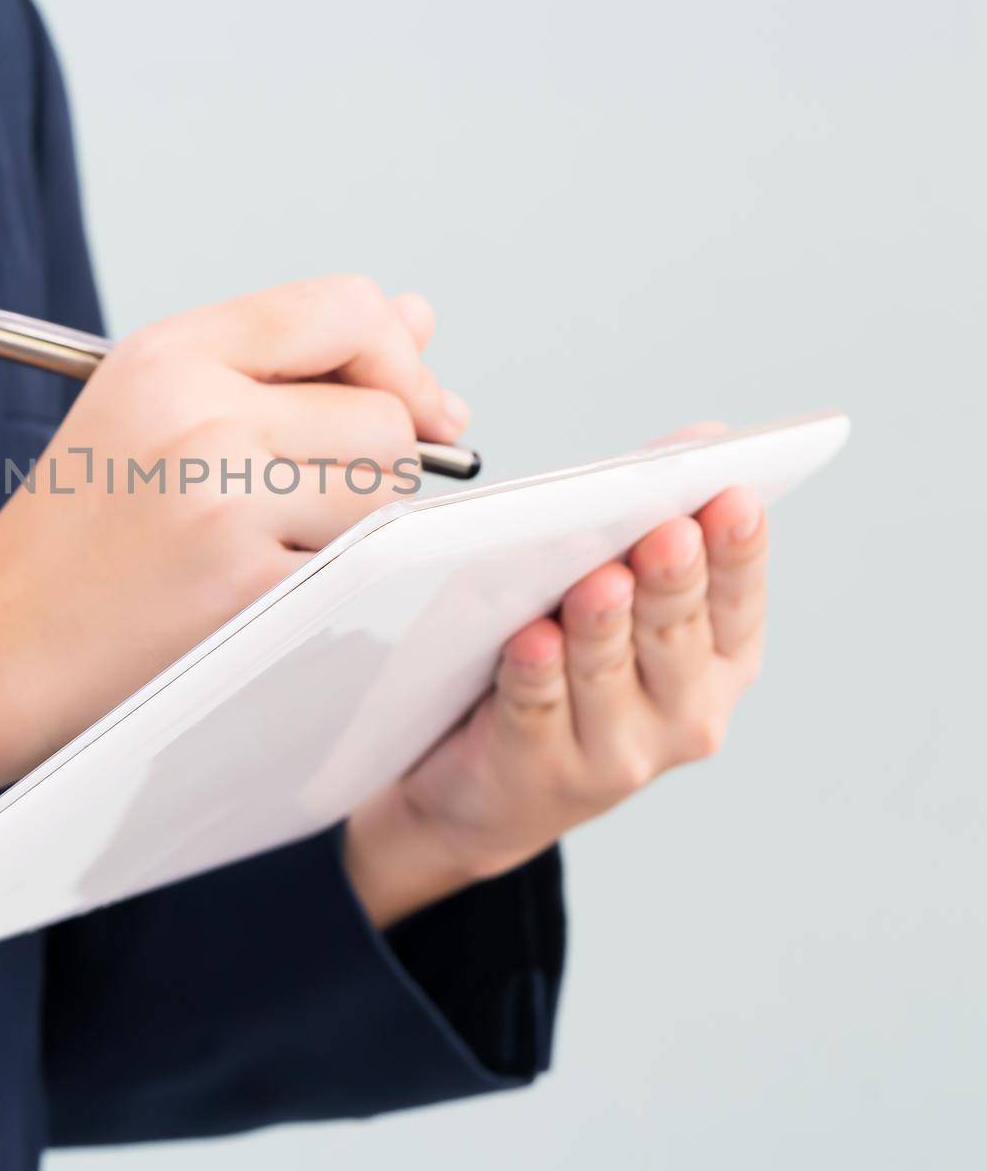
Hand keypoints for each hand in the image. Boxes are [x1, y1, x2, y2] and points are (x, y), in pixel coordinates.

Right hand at [0, 276, 462, 854]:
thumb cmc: (78, 535)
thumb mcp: (152, 407)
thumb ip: (283, 358)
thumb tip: (418, 315)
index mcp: (170, 353)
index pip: (344, 308)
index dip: (396, 359)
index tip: (414, 409)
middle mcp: (198, 413)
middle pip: (386, 417)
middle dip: (376, 466)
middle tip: (309, 505)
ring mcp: (223, 502)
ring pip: (384, 498)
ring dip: (356, 531)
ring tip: (266, 550)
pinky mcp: (245, 586)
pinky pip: (356, 568)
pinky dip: (326, 586)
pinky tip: (253, 597)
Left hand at [344, 479, 768, 927]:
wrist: (486, 789)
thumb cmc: (565, 669)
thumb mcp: (621, 603)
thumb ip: (653, 520)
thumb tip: (702, 436)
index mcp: (718, 662)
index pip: (739, 601)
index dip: (739, 550)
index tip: (734, 495)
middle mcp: (683, 714)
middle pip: (676, 635)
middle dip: (673, 580)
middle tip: (668, 532)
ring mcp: (616, 755)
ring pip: (606, 674)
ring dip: (604, 625)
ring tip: (601, 580)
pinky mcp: (540, 773)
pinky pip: (536, 713)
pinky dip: (535, 675)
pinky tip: (530, 640)